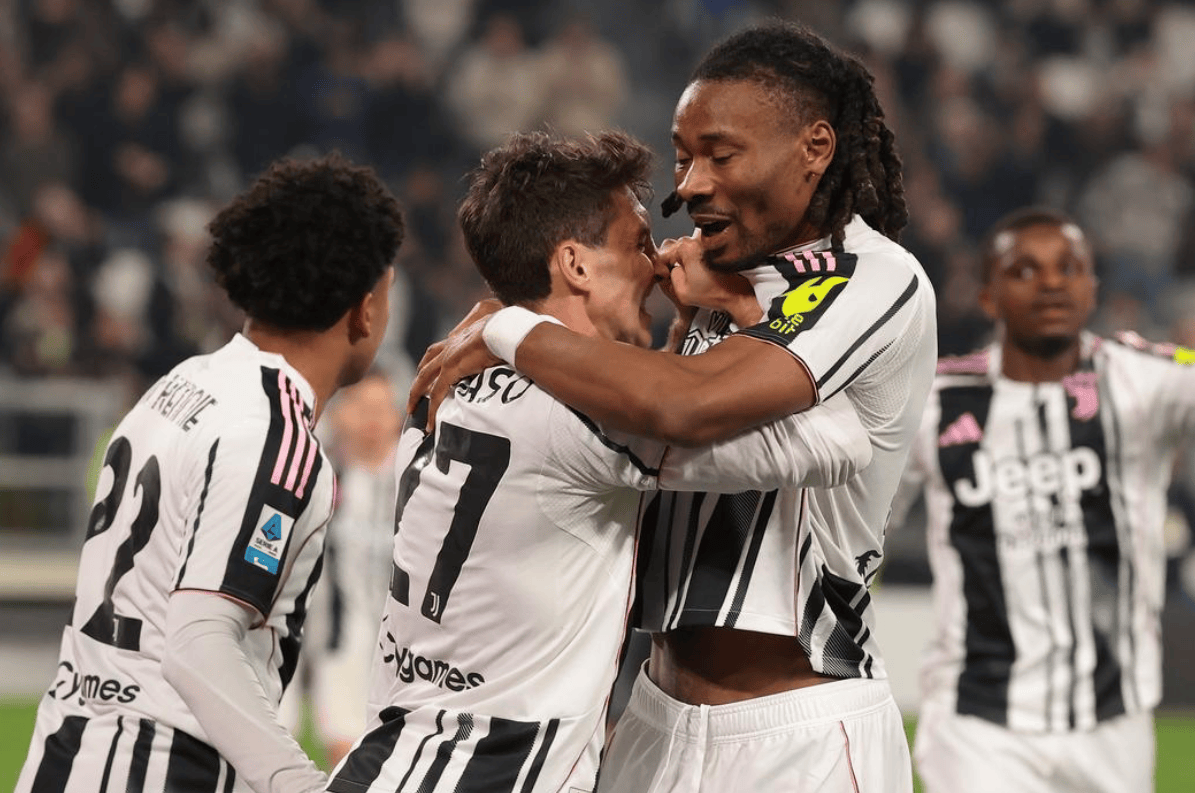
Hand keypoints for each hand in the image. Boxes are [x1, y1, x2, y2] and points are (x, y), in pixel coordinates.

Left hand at [406, 299, 502, 429]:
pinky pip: (437, 394)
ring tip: (412, 410)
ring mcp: (447, 358)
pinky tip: (431, 422)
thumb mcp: (497, 335)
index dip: (434, 362)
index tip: (431, 372)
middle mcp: (449, 346)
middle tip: (415, 395)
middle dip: (419, 380)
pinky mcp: (450, 370)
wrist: (502, 329)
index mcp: (460, 337)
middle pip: (426, 364)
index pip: (441, 350)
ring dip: (416, 395)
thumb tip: (506, 349)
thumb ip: (494, 343)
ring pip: (424, 379)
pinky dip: (432, 409)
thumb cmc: (505, 329)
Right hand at [656, 233, 762, 327]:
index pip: (664, 254)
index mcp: (687, 248)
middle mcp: (697, 240)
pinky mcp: (716, 247)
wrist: (736, 295)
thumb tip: (671, 268)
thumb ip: (670, 276)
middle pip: (675, 248)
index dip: (661, 267)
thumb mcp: (682, 292)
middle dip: (673, 261)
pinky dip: (696, 259)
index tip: (664, 275)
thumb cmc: (715, 293)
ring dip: (684, 260)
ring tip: (690, 275)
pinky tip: (699, 271)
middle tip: (677, 277)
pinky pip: (698, 250)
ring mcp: (707, 242)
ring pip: (686, 249)